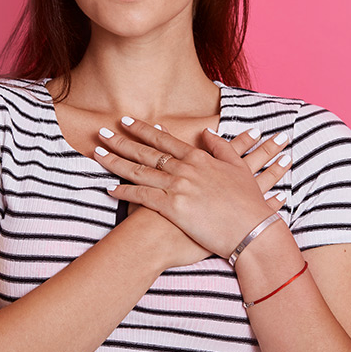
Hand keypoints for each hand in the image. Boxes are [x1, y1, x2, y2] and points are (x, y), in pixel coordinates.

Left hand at [93, 118, 292, 259]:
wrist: (252, 230)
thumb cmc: (248, 202)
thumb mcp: (238, 167)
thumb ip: (220, 147)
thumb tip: (205, 131)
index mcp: (199, 157)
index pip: (164, 139)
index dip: (142, 129)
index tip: (125, 121)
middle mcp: (185, 168)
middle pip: (146, 152)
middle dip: (121, 140)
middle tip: (101, 132)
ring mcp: (178, 187)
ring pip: (139, 171)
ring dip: (115, 162)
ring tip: (97, 153)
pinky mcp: (173, 207)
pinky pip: (142, 197)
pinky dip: (124, 192)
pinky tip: (110, 189)